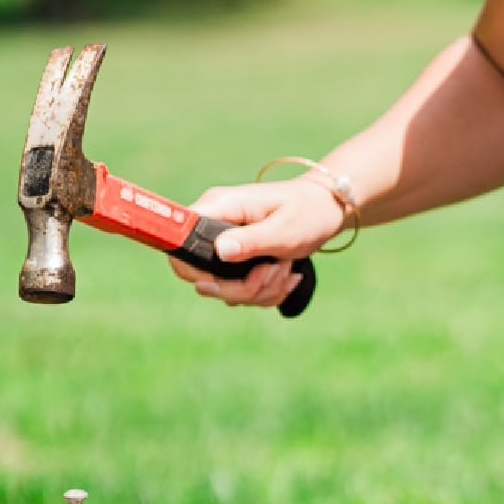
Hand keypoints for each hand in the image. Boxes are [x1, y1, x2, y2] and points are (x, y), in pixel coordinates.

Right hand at [167, 177, 344, 306]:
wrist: (324, 211)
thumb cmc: (307, 212)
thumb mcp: (284, 229)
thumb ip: (252, 240)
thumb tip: (220, 250)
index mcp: (218, 208)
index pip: (178, 242)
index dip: (194, 269)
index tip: (225, 279)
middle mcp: (214, 228)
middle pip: (202, 279)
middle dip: (243, 288)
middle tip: (274, 269)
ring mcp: (224, 248)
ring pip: (226, 292)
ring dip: (262, 290)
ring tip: (286, 267)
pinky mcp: (236, 264)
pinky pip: (242, 294)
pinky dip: (266, 293)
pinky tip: (286, 275)